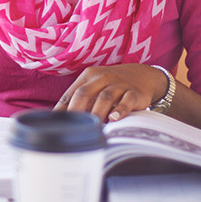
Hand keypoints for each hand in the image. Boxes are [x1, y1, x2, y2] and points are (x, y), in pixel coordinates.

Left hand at [53, 63, 168, 121]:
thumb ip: (80, 98)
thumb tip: (59, 116)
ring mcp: (119, 85)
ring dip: (96, 112)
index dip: (64, 107)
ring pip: (104, 97)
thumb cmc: (112, 84)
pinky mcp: (134, 93)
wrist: (143, 75)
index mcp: (89, 76)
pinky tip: (114, 119)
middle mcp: (102, 78)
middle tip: (72, 126)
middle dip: (76, 109)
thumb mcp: (95, 86)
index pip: (73, 92)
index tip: (57, 122)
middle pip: (85, 93)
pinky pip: (127, 101)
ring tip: (92, 126)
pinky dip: (120, 110)